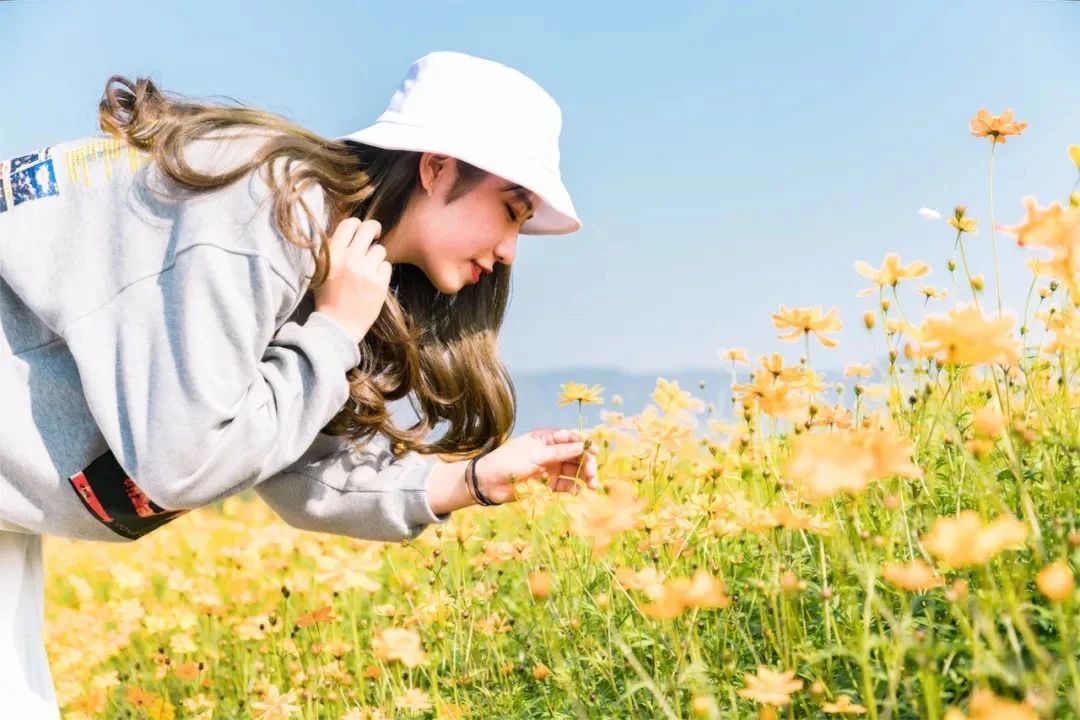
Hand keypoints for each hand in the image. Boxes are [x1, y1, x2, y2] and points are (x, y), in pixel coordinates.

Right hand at [312, 218, 390, 343]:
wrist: (336, 325)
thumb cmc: (328, 297)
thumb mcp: (322, 269)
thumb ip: (334, 249)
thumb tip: (350, 231)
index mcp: (331, 253)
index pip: (350, 224)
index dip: (358, 224)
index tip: (362, 231)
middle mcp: (348, 259)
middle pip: (369, 229)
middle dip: (374, 230)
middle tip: (375, 236)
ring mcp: (365, 271)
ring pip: (380, 250)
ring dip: (376, 257)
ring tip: (369, 270)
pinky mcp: (379, 283)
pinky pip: (386, 266)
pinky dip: (382, 272)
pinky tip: (373, 282)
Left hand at [473, 428, 599, 504]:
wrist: (488, 483)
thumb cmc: (509, 462)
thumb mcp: (535, 455)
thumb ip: (559, 452)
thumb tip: (582, 446)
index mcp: (546, 438)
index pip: (571, 438)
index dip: (584, 444)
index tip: (594, 452)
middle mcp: (550, 451)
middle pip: (576, 455)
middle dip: (586, 463)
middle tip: (592, 475)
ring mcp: (549, 467)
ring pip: (573, 470)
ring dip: (584, 477)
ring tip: (592, 486)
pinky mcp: (547, 483)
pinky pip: (565, 484)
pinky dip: (572, 488)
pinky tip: (577, 492)